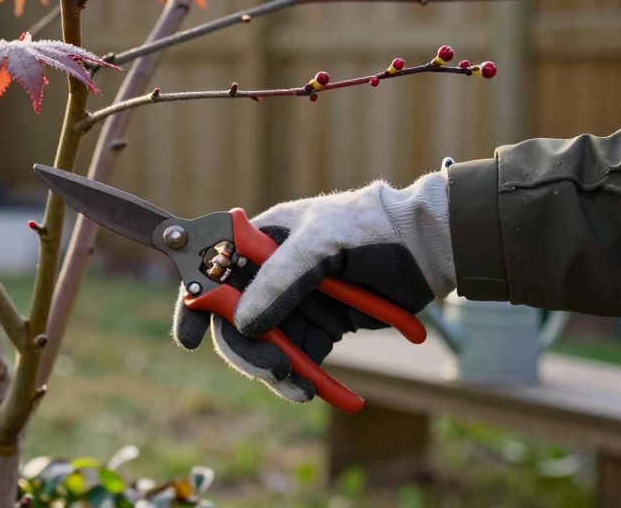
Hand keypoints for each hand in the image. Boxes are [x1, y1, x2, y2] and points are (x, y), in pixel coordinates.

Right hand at [171, 173, 455, 402]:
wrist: (430, 247)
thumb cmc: (370, 228)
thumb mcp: (320, 245)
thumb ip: (279, 282)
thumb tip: (245, 324)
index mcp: (260, 241)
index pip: (211, 271)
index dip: (195, 304)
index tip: (190, 339)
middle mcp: (270, 273)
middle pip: (234, 319)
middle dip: (245, 348)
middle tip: (270, 368)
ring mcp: (295, 302)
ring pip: (262, 345)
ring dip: (272, 368)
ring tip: (296, 385)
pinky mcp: (321, 327)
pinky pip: (297, 359)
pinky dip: (300, 378)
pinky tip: (313, 392)